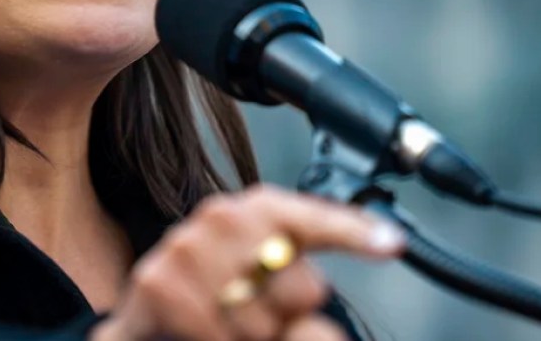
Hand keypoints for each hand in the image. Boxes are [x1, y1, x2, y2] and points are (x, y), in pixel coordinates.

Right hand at [90, 185, 404, 340]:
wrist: (149, 327)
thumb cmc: (216, 306)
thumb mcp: (271, 295)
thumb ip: (302, 296)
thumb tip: (317, 317)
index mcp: (255, 212)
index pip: (310, 217)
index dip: (353, 231)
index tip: (392, 243)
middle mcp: (219, 217)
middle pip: (301, 281)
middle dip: (292, 314)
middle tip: (260, 317)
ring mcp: (187, 246)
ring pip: (259, 315)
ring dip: (252, 334)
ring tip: (229, 327)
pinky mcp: (156, 279)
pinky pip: (216, 329)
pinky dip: (218, 339)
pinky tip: (206, 333)